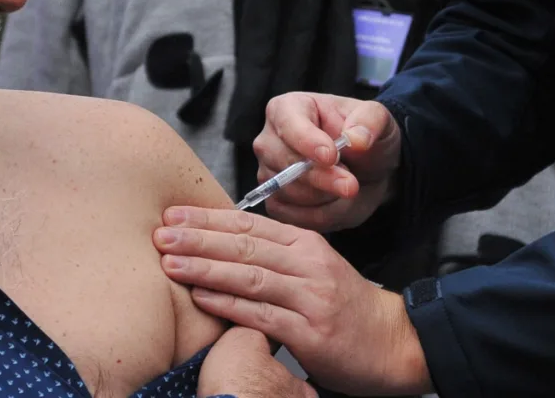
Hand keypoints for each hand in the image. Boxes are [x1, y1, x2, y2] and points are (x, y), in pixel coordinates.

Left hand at [155, 207, 432, 396]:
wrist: (394, 341)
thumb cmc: (345, 306)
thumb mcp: (314, 269)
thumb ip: (275, 256)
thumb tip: (221, 246)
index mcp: (307, 243)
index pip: (250, 223)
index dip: (209, 218)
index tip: (173, 214)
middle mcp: (309, 263)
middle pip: (245, 244)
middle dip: (199, 237)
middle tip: (160, 233)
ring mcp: (311, 296)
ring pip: (250, 275)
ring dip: (206, 267)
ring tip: (170, 262)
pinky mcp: (311, 332)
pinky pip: (262, 314)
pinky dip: (229, 304)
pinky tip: (201, 297)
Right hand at [253, 92, 401, 232]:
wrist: (367, 170)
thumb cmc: (365, 138)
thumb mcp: (378, 119)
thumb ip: (370, 121)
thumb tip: (356, 138)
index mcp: (287, 109)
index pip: (289, 125)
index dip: (308, 142)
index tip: (331, 156)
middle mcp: (269, 140)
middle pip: (285, 164)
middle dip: (322, 178)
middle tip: (351, 184)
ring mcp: (268, 174)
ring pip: (290, 193)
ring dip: (326, 197)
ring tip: (347, 186)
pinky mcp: (275, 202)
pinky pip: (293, 216)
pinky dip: (321, 215)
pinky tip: (336, 202)